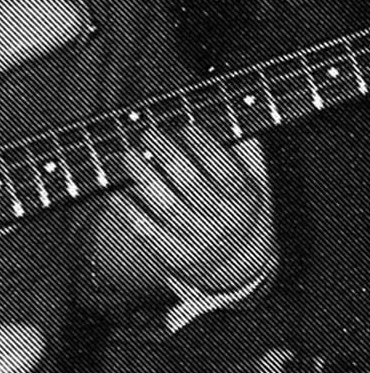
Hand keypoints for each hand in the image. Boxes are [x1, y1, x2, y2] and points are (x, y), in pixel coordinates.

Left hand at [106, 126, 276, 297]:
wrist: (240, 264)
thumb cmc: (241, 207)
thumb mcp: (256, 181)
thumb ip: (245, 148)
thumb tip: (229, 108)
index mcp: (245, 199)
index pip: (227, 172)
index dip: (207, 148)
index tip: (185, 126)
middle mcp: (224, 221)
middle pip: (193, 186)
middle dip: (168, 156)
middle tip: (147, 133)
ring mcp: (199, 240)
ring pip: (167, 207)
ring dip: (143, 178)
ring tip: (127, 155)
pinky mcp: (176, 256)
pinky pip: (147, 231)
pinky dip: (129, 210)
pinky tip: (115, 191)